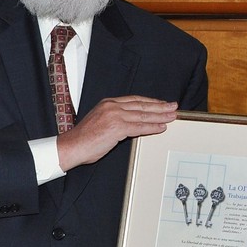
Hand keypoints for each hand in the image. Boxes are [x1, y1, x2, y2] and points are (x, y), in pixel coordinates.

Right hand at [57, 96, 177, 169]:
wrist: (73, 146)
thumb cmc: (85, 139)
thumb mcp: (102, 123)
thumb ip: (117, 120)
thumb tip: (133, 125)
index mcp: (108, 103)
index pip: (135, 100)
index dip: (150, 102)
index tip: (162, 103)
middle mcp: (112, 106)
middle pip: (142, 105)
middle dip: (160, 106)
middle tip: (173, 106)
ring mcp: (115, 116)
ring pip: (143, 115)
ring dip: (160, 116)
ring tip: (172, 116)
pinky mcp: (117, 127)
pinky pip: (139, 127)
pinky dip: (152, 127)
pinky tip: (161, 127)